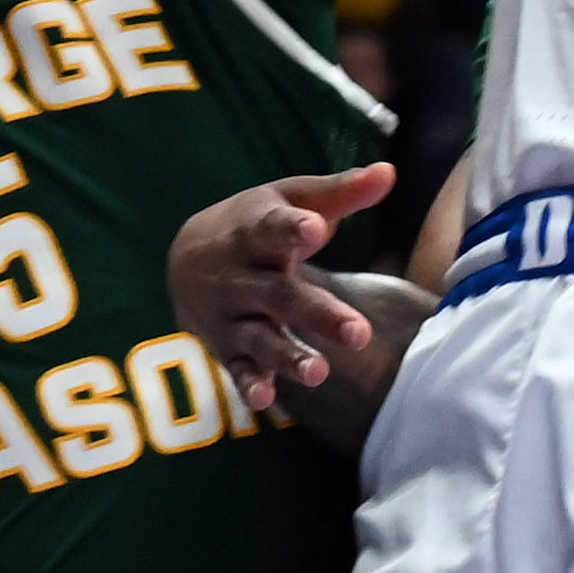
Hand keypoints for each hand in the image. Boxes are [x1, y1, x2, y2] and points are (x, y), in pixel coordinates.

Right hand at [168, 160, 396, 412]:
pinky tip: (266, 400)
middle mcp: (241, 276)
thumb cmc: (255, 223)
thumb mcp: (289, 199)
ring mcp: (231, 315)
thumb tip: (390, 172)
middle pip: (279, 295)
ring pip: (260, 338)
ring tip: (320, 373)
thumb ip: (339, 192)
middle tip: (360, 334)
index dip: (292, 228)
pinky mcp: (227, 347)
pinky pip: (237, 369)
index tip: (315, 228)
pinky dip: (248, 385)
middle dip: (318, 314)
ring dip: (288, 356)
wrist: (183, 257)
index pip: (272, 227)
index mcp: (255, 231)